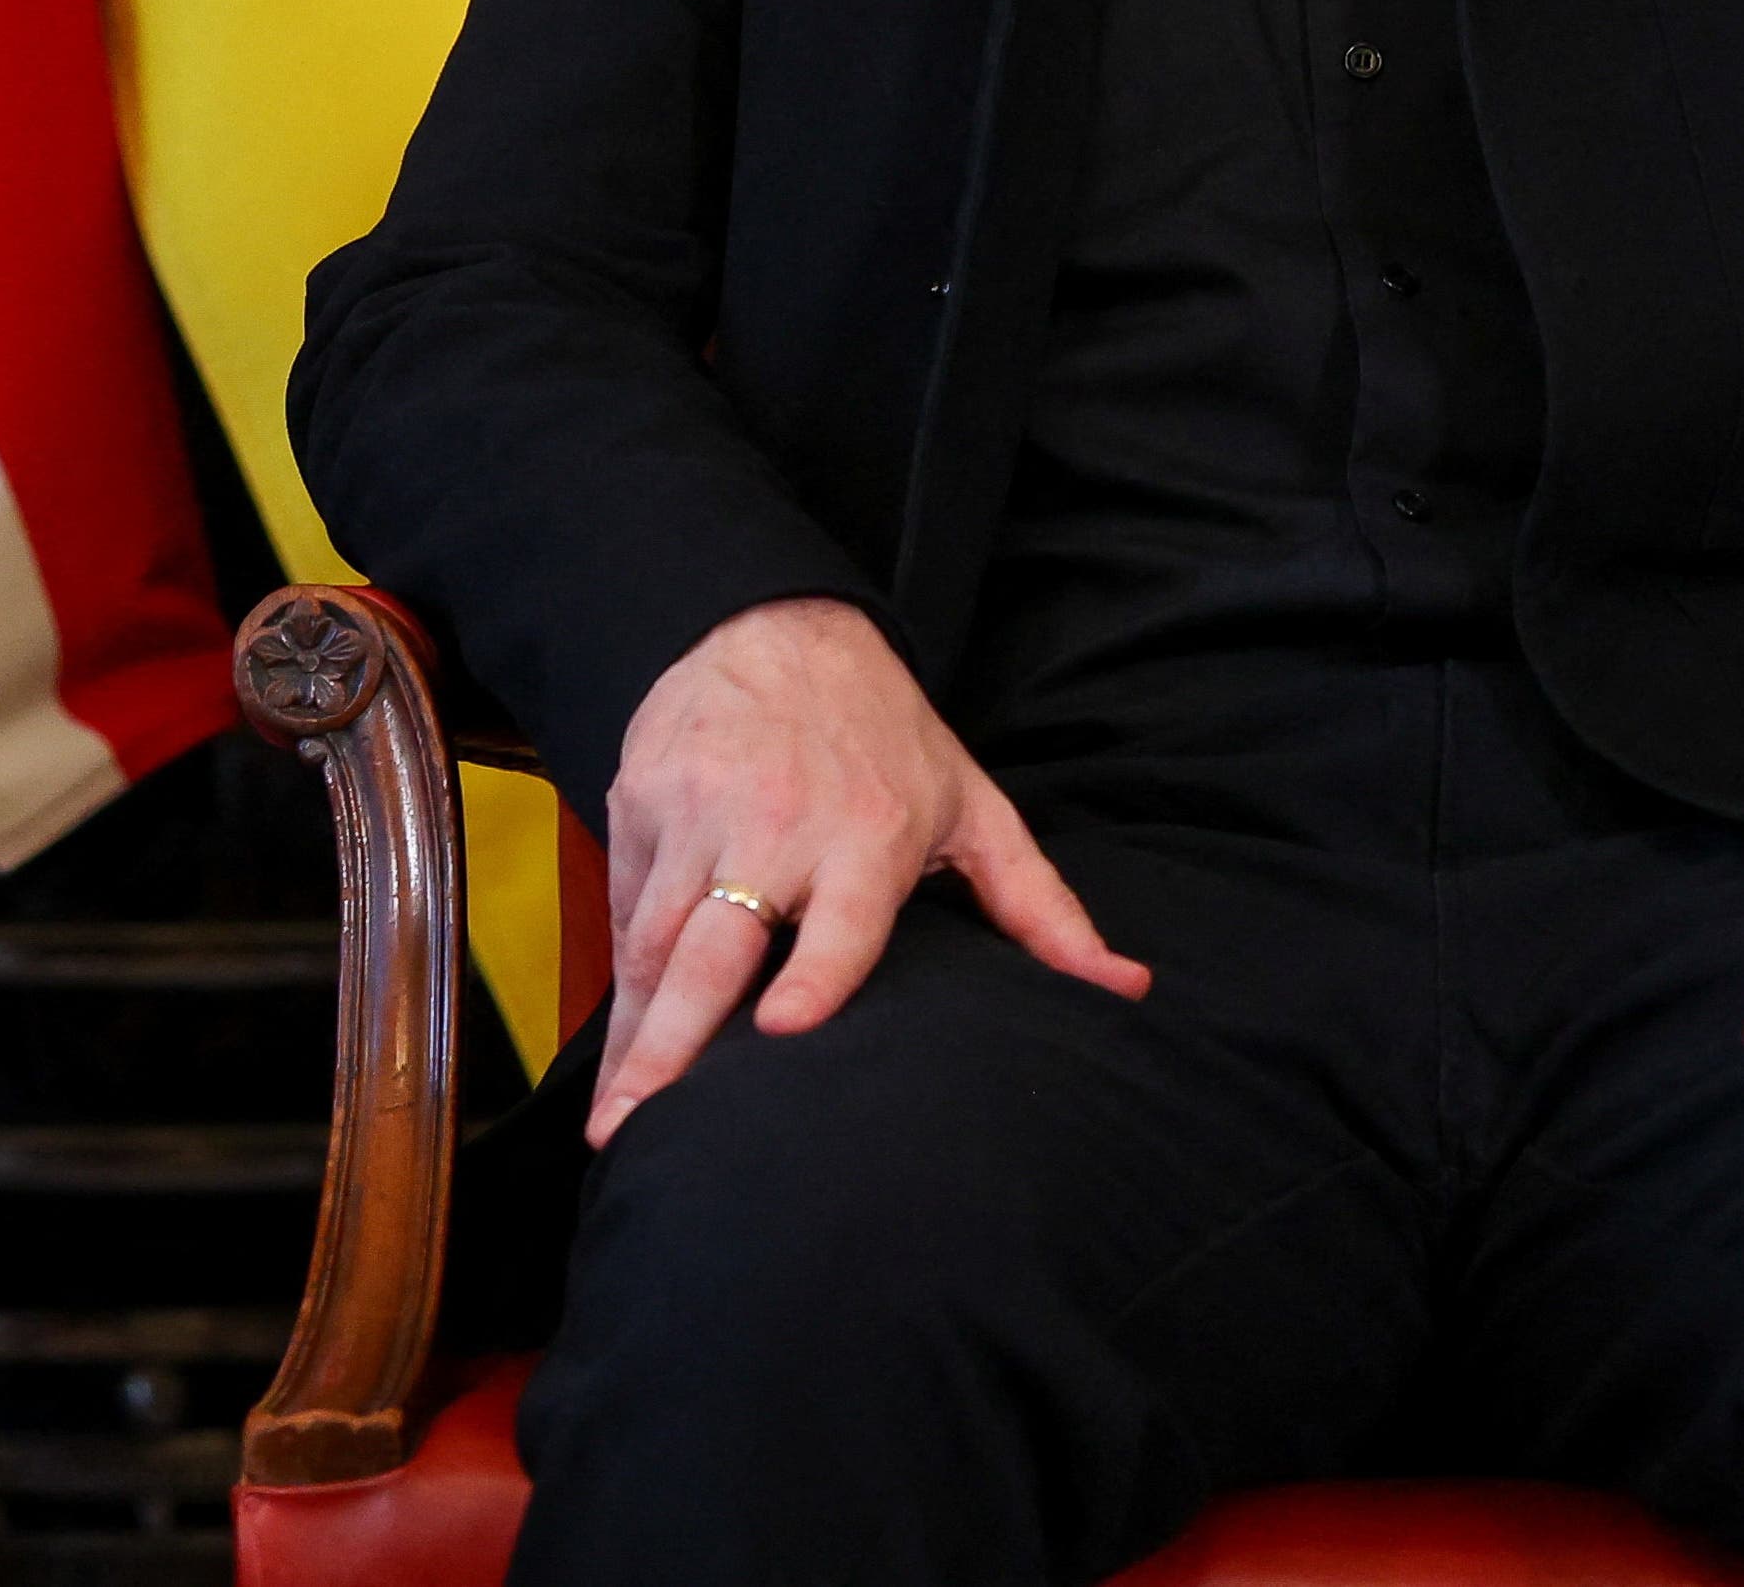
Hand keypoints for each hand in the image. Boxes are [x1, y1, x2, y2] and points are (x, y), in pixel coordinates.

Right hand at [587, 594, 1146, 1147]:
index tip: (786, 1031)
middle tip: (641, 1122)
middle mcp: (771, 825)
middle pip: (712, 945)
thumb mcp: (971, 805)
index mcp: (865, 834)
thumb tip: (1126, 987)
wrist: (774, 623)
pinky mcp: (640, 798)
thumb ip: (1040, 905)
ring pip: (653, 936)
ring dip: (635, 1032)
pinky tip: (621, 1043)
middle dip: (672, 1042)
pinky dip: (624, 975)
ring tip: (618, 1114)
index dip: (815, 977)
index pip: (839, 920)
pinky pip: (627, 902)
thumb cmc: (883, 730)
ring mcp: (695, 810)